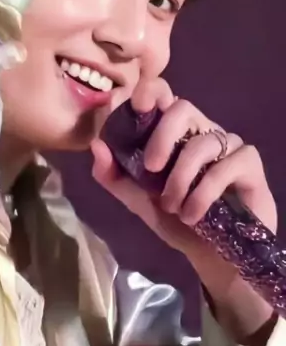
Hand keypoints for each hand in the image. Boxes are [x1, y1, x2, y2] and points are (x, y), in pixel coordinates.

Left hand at [91, 79, 276, 257]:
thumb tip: (96, 146)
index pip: (163, 96)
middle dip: (162, 136)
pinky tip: (194, 213)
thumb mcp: (137, 200)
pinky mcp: (249, 163)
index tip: (136, 105)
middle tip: (151, 168)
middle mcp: (201, 131)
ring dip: (181, 179)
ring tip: (173, 208)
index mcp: (173, 133)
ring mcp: (228, 145)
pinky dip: (205, 192)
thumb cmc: (176, 220)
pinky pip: (227, 165)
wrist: (209, 254)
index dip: (150, 92)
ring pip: (203, 143)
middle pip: (183, 108)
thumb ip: (114, 176)